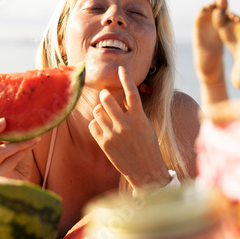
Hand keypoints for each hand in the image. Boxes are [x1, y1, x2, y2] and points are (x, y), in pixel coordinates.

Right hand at [0, 98, 38, 180]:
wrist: (24, 180)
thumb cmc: (18, 157)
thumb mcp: (13, 139)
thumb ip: (11, 128)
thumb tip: (22, 107)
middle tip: (3, 121)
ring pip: (0, 152)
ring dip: (17, 143)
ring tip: (32, 135)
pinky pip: (12, 160)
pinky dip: (24, 150)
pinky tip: (34, 141)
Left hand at [88, 67, 170, 193]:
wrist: (146, 171)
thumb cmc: (147, 146)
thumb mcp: (145, 126)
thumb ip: (133, 111)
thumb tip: (123, 95)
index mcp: (139, 118)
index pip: (132, 93)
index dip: (126, 79)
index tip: (121, 68)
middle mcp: (126, 125)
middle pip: (107, 99)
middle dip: (105, 96)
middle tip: (106, 98)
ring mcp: (114, 134)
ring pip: (97, 111)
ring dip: (100, 111)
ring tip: (107, 118)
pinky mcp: (104, 144)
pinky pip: (92, 125)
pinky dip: (96, 125)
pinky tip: (104, 130)